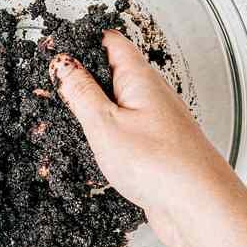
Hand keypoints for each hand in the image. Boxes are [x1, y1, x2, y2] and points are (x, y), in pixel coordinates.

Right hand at [50, 30, 246, 246]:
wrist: (197, 205)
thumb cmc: (160, 164)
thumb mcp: (105, 124)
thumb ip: (81, 92)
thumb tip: (63, 63)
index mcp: (140, 78)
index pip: (109, 42)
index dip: (80, 42)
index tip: (54, 49)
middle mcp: (151, 95)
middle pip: (110, 73)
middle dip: (78, 80)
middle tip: (48, 89)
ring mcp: (154, 122)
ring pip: (114, 106)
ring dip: (85, 113)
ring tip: (56, 125)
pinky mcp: (154, 148)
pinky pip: (121, 133)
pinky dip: (99, 138)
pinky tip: (85, 153)